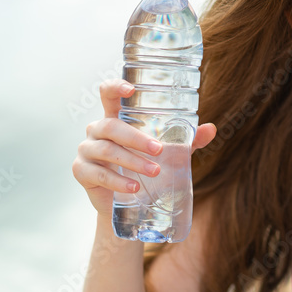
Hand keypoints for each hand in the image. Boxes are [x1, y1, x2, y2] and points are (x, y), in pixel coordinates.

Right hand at [72, 79, 216, 215]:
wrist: (127, 205)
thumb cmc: (145, 169)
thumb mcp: (169, 154)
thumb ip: (187, 141)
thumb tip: (211, 129)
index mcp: (115, 118)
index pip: (108, 94)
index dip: (115, 87)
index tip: (131, 89)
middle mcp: (97, 130)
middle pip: (111, 126)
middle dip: (136, 137)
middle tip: (159, 150)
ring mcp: (86, 150)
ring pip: (107, 150)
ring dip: (132, 161)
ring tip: (154, 171)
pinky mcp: (81, 171)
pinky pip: (99, 174)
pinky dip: (118, 181)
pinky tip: (134, 188)